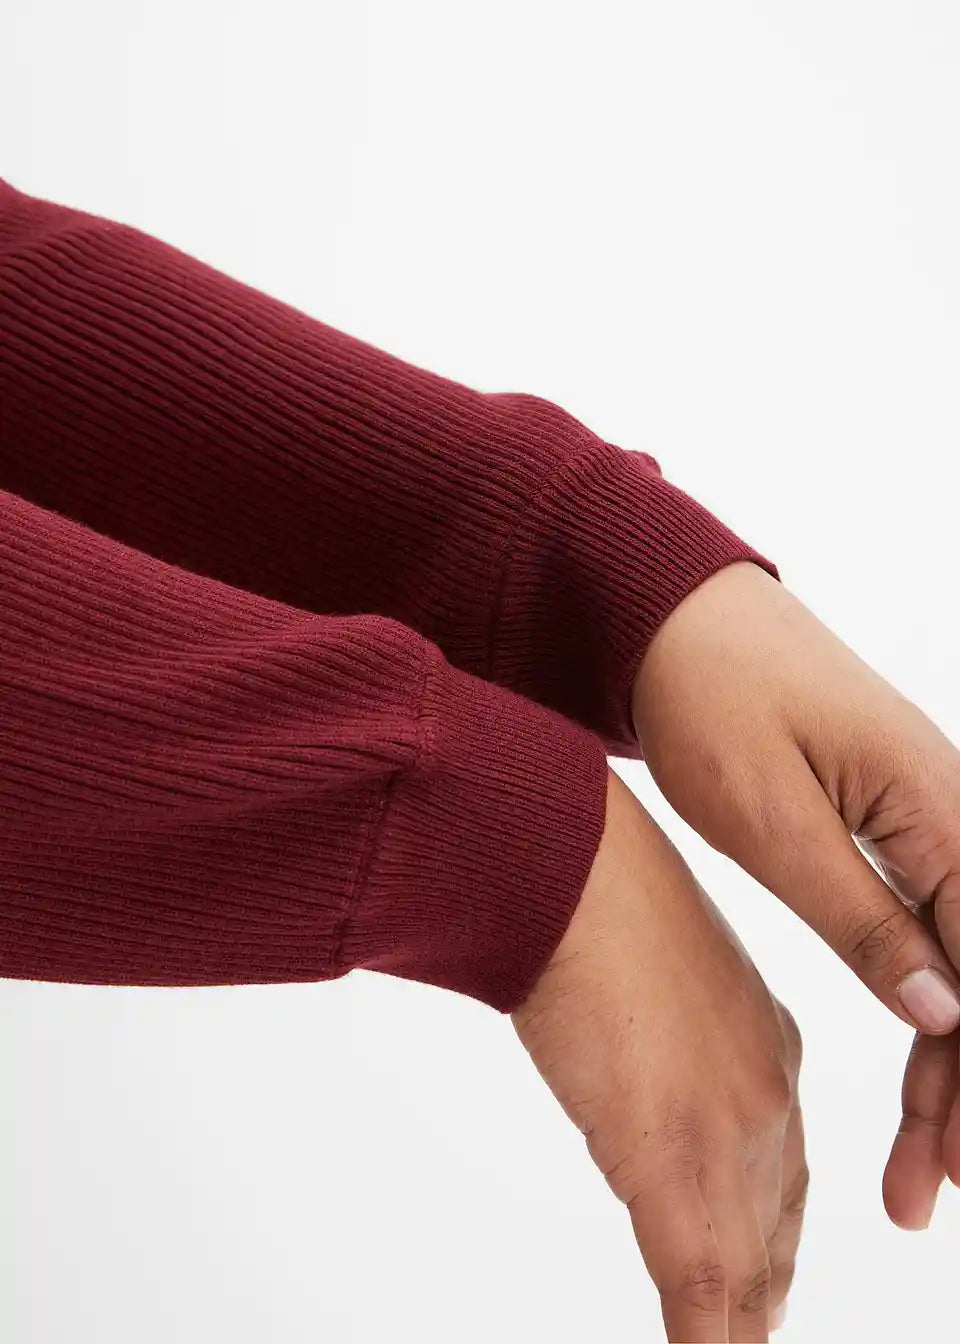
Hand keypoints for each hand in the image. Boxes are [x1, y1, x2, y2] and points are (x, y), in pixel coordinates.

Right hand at [513, 767, 803, 1341]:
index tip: (763, 1261)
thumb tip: (630, 1056)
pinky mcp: (672, 1163)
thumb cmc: (596, 890)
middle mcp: (766, 1093)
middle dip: (764, 1281)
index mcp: (766, 1038)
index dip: (775, 1223)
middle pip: (776, 1220)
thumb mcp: (654, 961)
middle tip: (755, 1324)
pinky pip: (699, 1286)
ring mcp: (728, 1135)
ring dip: (737, 1321)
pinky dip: (703, 1338)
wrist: (573, 873)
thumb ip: (666, 1025)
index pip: (786, 1158)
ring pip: (746, 1267)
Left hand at [630, 558, 959, 1228]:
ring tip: (921, 1163)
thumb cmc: (710, 696)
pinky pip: (934, 924)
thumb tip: (946, 1014)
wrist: (674, 616)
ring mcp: (927, 816)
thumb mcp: (771, 817)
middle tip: (929, 1191)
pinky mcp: (890, 822)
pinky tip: (926, 1057)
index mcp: (940, 807)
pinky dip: (928, 998)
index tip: (957, 1168)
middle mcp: (954, 812)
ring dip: (951, 1060)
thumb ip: (862, 916)